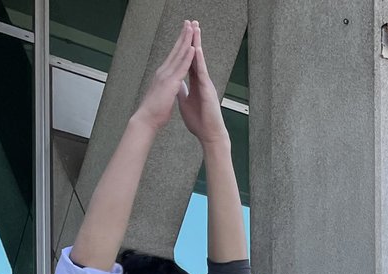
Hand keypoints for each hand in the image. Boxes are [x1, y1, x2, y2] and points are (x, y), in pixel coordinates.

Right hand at [134, 22, 196, 132]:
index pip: (174, 55)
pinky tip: (192, 48)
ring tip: (192, 28)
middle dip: (183, 35)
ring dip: (186, 41)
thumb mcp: (164, 95)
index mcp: (164, 74)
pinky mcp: (170, 83)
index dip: (180, 43)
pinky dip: (187, 57)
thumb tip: (172, 84)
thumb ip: (169, 87)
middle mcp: (164, 71)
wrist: (147, 119)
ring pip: (179, 55)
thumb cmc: (155, 111)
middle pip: (176, 50)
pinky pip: (181, 68)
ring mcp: (167, 75)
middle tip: (189, 22)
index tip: (185, 33)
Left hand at [178, 22, 228, 145]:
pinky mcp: (208, 90)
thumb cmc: (200, 122)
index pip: (190, 62)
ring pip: (200, 61)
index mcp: (195, 83)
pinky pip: (203, 73)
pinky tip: (197, 50)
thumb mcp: (185, 103)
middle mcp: (202, 81)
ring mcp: (206, 84)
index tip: (184, 35)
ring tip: (195, 29)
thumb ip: (182, 91)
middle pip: (196, 57)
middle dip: (193, 40)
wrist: (209, 135)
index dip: (186, 48)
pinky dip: (199, 61)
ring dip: (198, 44)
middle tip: (191, 23)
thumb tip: (177, 83)